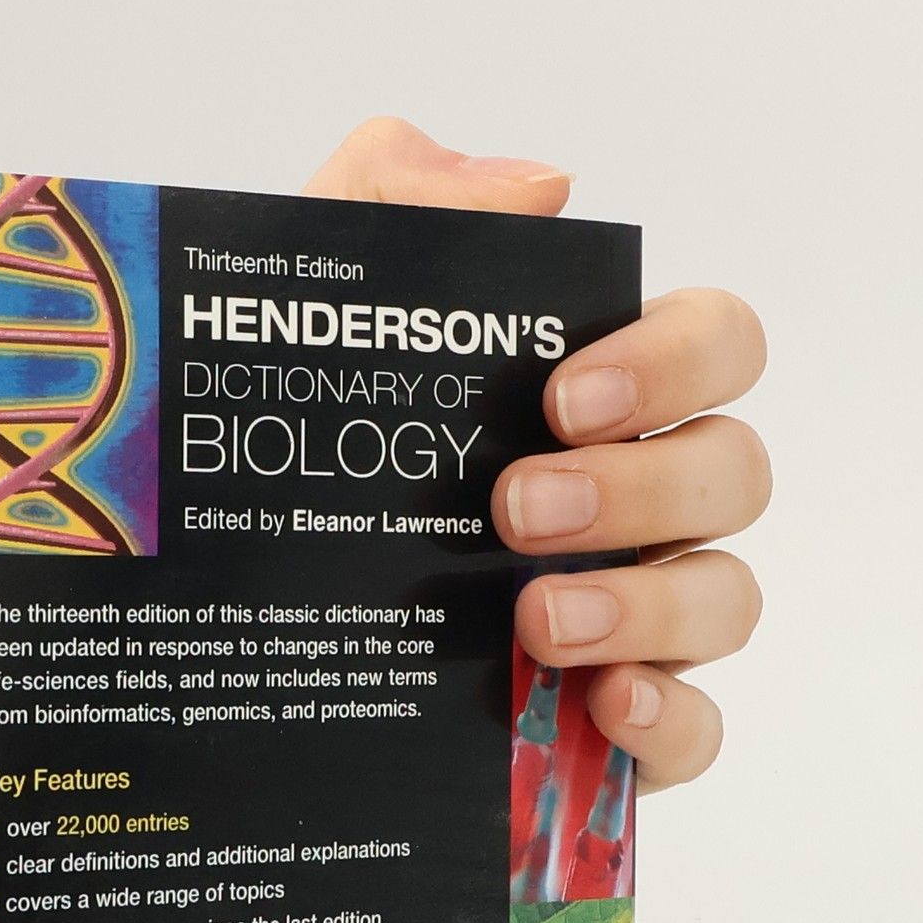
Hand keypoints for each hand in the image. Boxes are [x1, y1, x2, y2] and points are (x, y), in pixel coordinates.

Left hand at [306, 118, 768, 790]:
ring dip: (649, 606)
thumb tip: (541, 188)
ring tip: (535, 621)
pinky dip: (674, 723)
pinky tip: (607, 708)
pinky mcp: (603, 734)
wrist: (191, 610)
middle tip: (516, 510)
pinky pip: (695, 735)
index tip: (563, 397)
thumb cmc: (274, 450)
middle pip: (731, 474)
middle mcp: (633, 505)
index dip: (674, 362)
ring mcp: (631, 622)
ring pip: (724, 600)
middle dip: (642, 487)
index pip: (714, 346)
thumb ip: (391, 199)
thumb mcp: (300, 310)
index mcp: (592, 400)